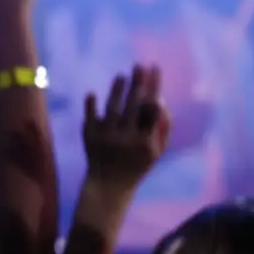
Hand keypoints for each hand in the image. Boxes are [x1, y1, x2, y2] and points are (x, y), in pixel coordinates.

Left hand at [83, 65, 171, 193]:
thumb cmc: (137, 165)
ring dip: (117, 90)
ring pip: (113, 109)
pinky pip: (90, 119)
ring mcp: (106, 138)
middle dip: (138, 83)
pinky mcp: (90, 138)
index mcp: (146, 142)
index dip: (154, 87)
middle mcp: (126, 139)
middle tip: (139, 65)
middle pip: (133, 105)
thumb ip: (163, 127)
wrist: (108, 188)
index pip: (152, 109)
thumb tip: (161, 99)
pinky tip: (92, 94)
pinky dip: (91, 107)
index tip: (155, 69)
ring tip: (121, 76)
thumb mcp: (157, 152)